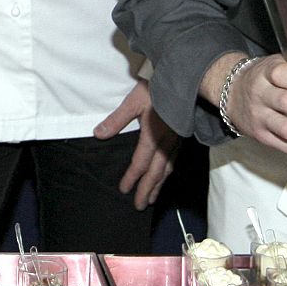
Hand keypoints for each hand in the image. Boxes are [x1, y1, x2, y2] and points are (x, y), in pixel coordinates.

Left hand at [94, 80, 180, 209]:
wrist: (187, 80)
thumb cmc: (158, 88)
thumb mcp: (133, 101)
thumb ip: (116, 120)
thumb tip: (98, 134)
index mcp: (152, 137)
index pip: (140, 164)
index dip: (132, 178)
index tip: (124, 190)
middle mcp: (166, 143)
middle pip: (156, 173)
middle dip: (147, 190)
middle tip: (140, 205)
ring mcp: (177, 140)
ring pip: (168, 169)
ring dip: (159, 185)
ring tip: (153, 197)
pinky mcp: (184, 135)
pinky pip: (175, 160)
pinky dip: (169, 172)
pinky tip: (167, 174)